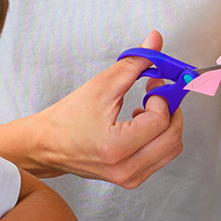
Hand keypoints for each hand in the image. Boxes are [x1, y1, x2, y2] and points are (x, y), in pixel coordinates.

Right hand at [29, 29, 184, 186]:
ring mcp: (130, 177)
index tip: (152, 84)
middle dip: (170, 109)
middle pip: (173, 136)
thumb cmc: (66, 119)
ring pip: (172, 147)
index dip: (161, 97)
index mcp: (115, 147)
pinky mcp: (132, 179)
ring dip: (165, 124)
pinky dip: (159, 137)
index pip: (160, 120)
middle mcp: (125, 169)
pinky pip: (162, 155)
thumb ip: (133, 63)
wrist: (47, 145)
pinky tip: (140, 126)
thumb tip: (154, 41)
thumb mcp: (100, 86)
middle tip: (155, 93)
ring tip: (144, 111)